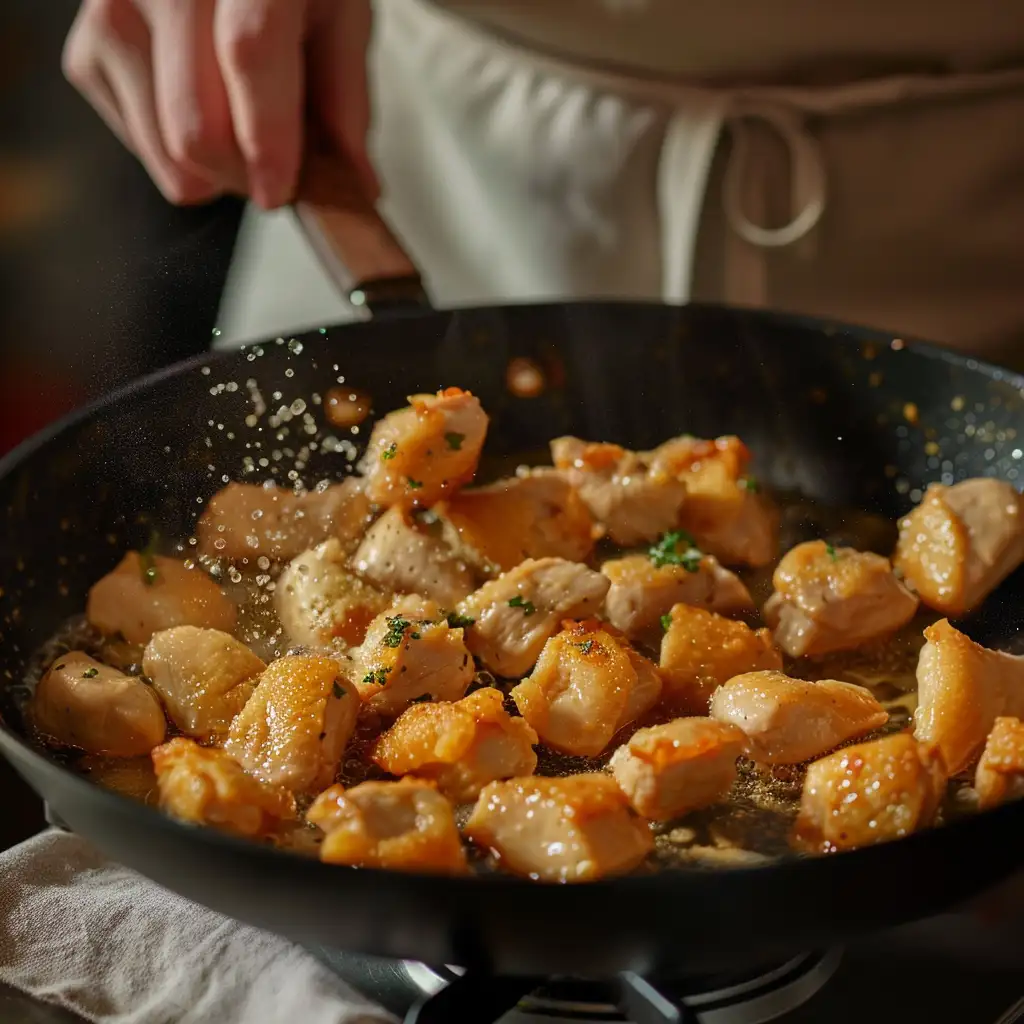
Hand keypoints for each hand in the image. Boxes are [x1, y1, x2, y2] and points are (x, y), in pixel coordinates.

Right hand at [62, 0, 376, 208]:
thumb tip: (356, 188)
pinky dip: (178, 154)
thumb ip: (347, 103)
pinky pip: (140, 147)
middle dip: (245, 177)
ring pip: (165, 151)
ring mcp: (114, 11)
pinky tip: (201, 112)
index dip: (269, 138)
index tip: (281, 193)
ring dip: (215, 173)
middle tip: (275, 173)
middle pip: (196, 129)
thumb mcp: (338, 19)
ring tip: (241, 135)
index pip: (251, 53)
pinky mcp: (87, 51)